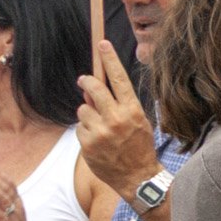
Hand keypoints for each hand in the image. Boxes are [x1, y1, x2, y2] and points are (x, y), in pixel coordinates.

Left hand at [77, 42, 159, 197]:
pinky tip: (97, 142)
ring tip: (100, 127)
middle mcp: (117, 118)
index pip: (119, 79)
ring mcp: (101, 131)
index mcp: (133, 110)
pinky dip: (86, 131)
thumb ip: (119, 104)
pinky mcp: (88, 144)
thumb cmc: (139, 146)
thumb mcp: (138, 121)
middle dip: (86, 82)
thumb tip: (94, 90)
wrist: (138, 177)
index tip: (103, 44)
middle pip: (94, 89)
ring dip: (87, 114)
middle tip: (83, 80)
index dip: (110, 60)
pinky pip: (80, 127)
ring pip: (83, 109)